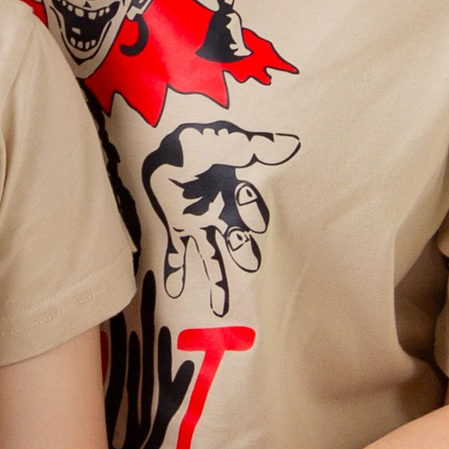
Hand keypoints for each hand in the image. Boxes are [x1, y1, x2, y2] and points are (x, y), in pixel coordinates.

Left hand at [142, 121, 299, 318]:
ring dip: (219, 280)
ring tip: (221, 307)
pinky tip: (175, 291)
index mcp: (235, 192)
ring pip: (213, 256)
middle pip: (237, 239)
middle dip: (243, 252)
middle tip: (249, 265)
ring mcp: (199, 225)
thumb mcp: (224, 141)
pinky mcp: (177, 231)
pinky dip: (177, 273)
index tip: (256, 219)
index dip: (252, 212)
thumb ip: (255, 147)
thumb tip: (291, 144)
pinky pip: (178, 255)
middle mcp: (221, 213)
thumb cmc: (195, 142)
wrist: (157, 144)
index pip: (250, 208)